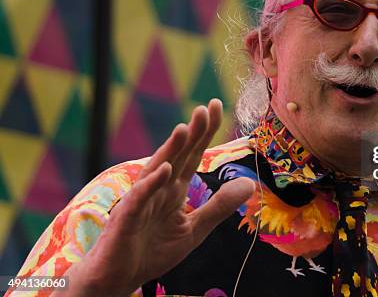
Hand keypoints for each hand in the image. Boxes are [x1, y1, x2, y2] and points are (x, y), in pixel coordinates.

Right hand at [60, 99, 254, 295]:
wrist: (119, 279)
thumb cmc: (153, 251)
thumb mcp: (194, 229)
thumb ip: (219, 206)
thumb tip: (250, 184)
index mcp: (173, 190)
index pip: (192, 155)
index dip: (204, 132)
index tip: (216, 106)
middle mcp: (157, 189)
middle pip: (176, 156)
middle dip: (191, 133)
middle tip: (204, 108)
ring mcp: (140, 202)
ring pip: (156, 170)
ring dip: (169, 150)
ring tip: (184, 129)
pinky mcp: (126, 220)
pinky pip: (139, 199)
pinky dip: (151, 184)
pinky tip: (164, 170)